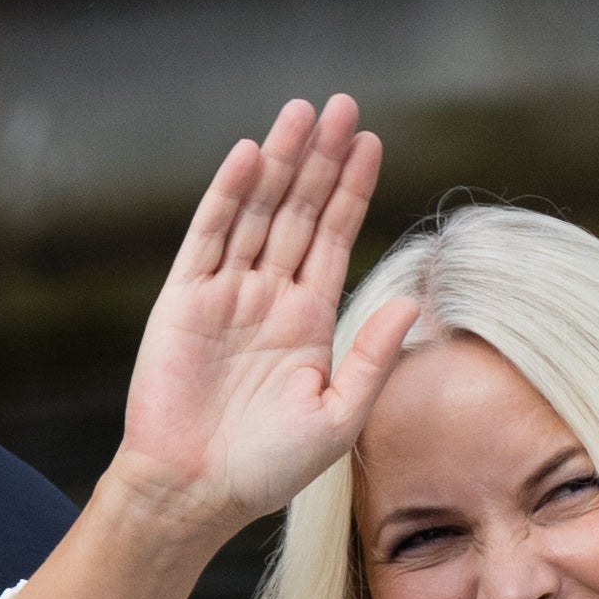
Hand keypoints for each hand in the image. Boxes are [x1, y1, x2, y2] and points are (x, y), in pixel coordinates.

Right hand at [111, 96, 418, 540]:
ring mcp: (226, 292)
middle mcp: (269, 296)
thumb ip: (372, 358)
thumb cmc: (267, 469)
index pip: (335, 238)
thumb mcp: (338, 418)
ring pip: (258, 210)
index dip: (352, 190)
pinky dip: (229, 194)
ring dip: (281, 161)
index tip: (371, 142)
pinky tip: (252, 155)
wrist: (194, 493)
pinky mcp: (185, 298)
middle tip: (343, 105)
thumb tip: (413, 302)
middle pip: (300, 210)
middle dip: (321, 158)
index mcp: (308, 319)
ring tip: (304, 112)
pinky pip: (210, 235)